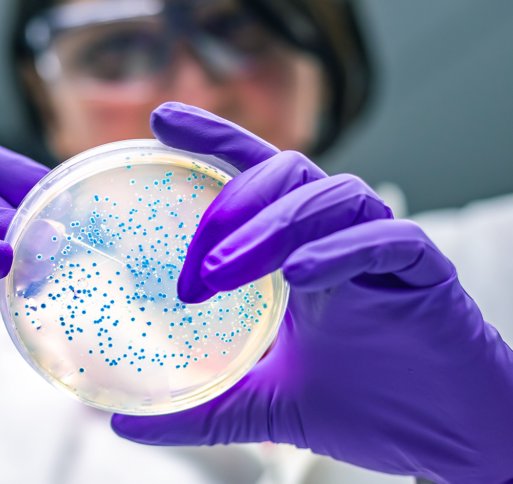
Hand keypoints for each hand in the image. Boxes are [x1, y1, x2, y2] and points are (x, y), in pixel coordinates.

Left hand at [112, 103, 512, 483]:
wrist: (444, 437)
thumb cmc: (366, 405)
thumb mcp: (262, 406)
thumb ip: (200, 409)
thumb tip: (124, 424)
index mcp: (299, 251)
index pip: (254, 175)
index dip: (213, 140)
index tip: (159, 121)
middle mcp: (337, 238)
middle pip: (286, 172)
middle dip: (231, 205)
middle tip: (194, 266)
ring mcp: (380, 251)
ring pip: (331, 195)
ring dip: (271, 227)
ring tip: (223, 272)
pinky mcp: (424, 273)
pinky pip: (386, 238)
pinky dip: (339, 250)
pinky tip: (300, 276)